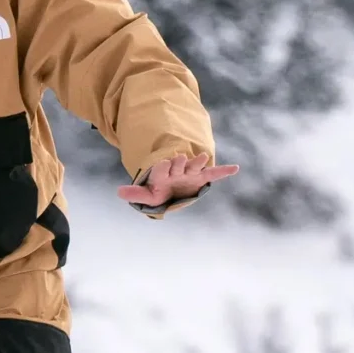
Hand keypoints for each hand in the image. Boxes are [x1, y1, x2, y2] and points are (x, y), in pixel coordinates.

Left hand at [116, 153, 239, 209]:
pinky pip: (214, 174)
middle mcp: (178, 170)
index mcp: (163, 173)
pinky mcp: (201, 177)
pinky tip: (235, 168)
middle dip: (179, 162)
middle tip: (180, 158)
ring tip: (203, 157)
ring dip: (198, 162)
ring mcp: (190, 172)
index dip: (162, 167)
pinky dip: (224, 171)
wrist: (173, 188)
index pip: (162, 169)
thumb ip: (136, 193)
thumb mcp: (148, 195)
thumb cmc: (161, 190)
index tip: (164, 163)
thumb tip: (118, 192)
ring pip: (194, 166)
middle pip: (178, 165)